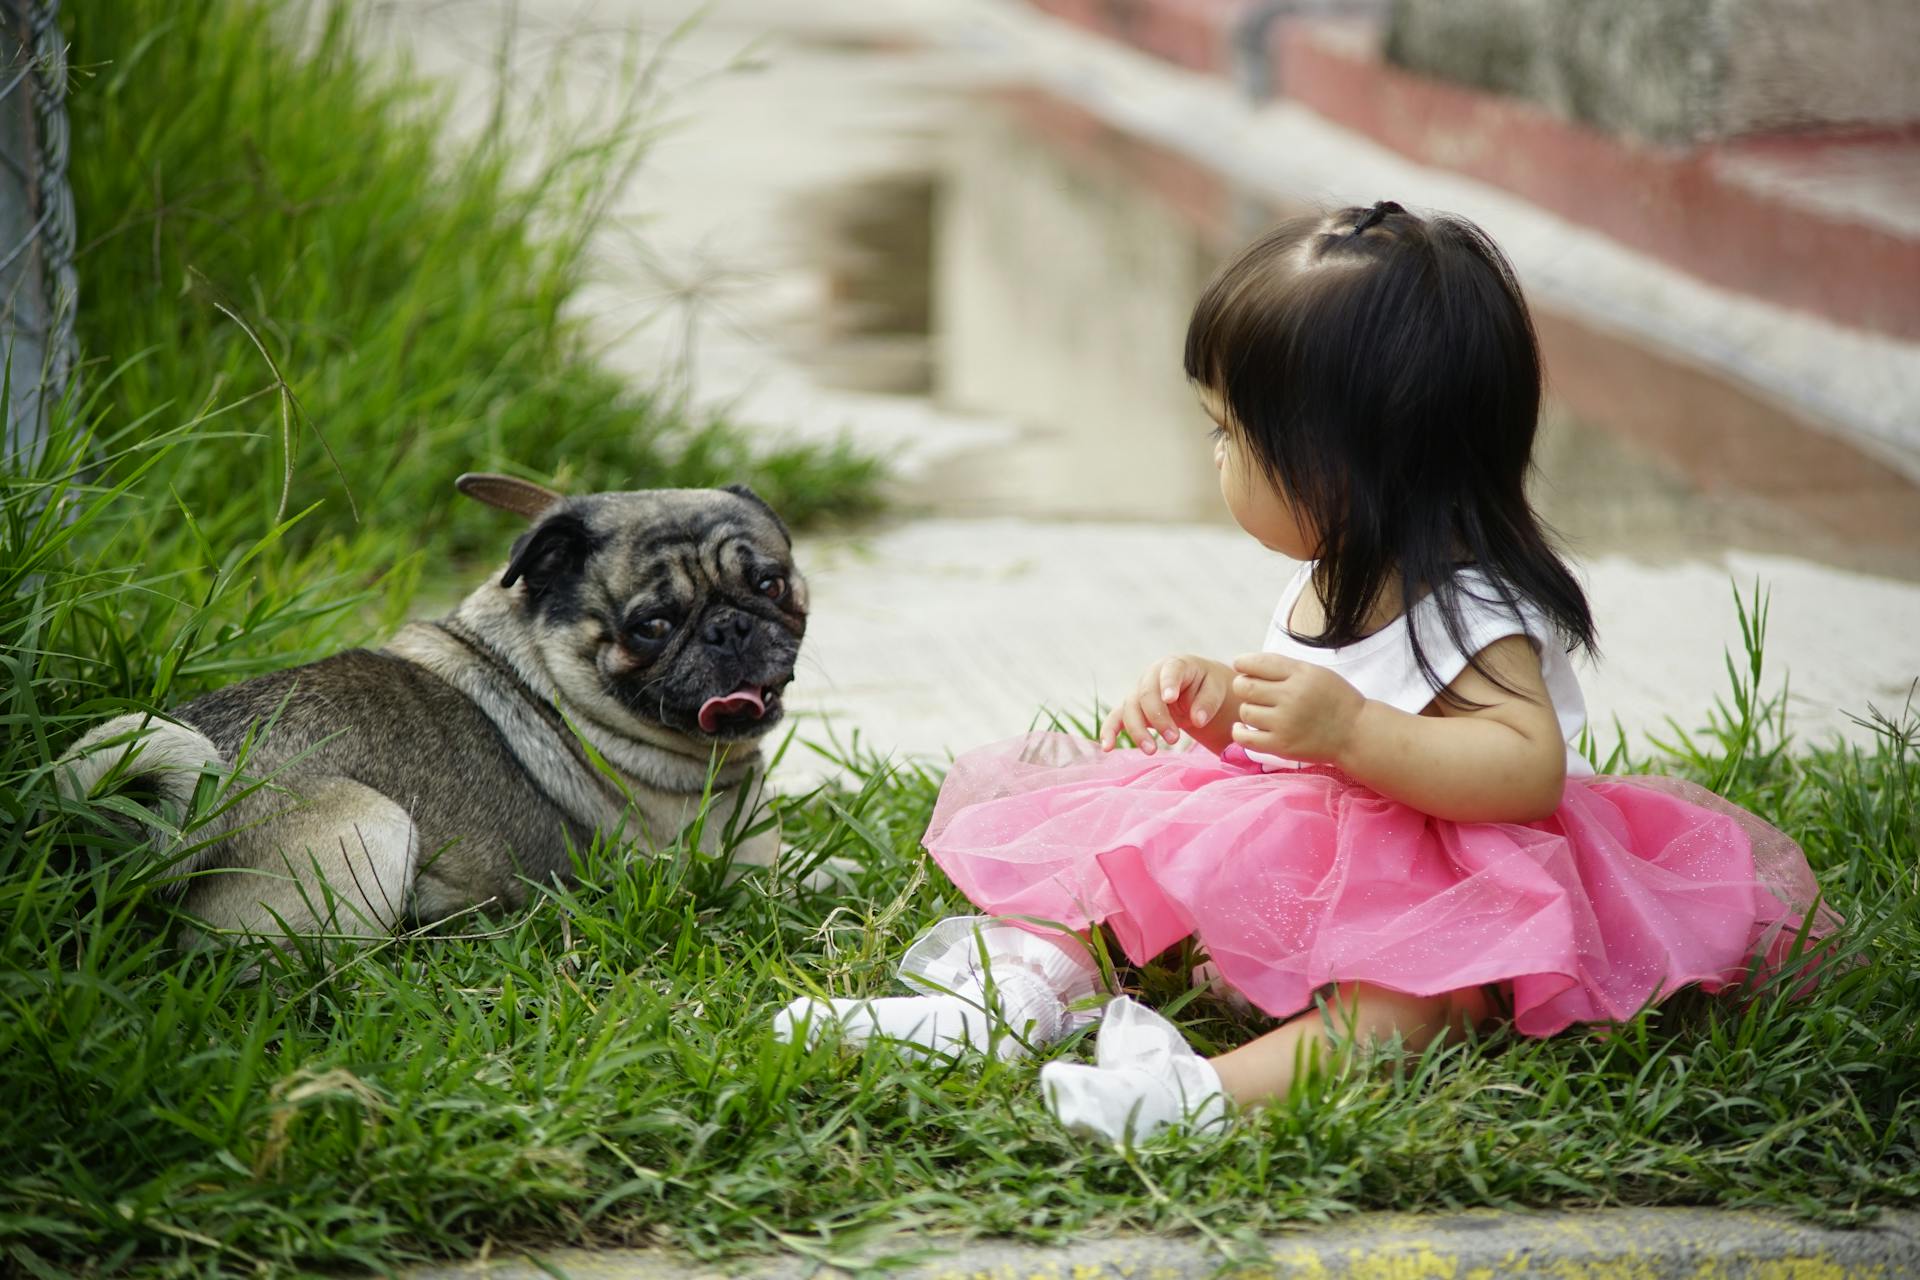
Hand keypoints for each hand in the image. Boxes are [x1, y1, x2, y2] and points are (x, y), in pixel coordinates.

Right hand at [1100, 655, 1234, 752]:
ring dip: (1138, 730)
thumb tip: (1197, 720)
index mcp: (1175, 665)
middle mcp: (1151, 676)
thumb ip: (1208, 702)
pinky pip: (1116, 718)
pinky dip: (1109, 732)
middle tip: (1174, 739)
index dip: (1168, 683)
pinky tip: (1107, 748)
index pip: (1170, 671)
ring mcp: (1138, 692)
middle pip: (1146, 694)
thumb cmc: (1206, 686)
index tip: (1170, 698)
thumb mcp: (1216, 688)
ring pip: (1130, 708)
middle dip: (1158, 717)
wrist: (1195, 687)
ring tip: (1152, 751)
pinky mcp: (1132, 709)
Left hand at [1229, 653, 1366, 764]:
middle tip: (1250, 690)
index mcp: (1301, 674)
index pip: (1257, 663)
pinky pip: (1245, 738)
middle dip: (1242, 685)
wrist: (1356, 733)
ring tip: (1260, 710)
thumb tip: (1246, 665)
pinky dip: (1239, 732)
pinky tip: (1244, 727)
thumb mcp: (1315, 672)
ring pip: (1245, 712)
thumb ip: (1284, 667)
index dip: (1242, 663)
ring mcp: (1285, 723)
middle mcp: (1291, 697)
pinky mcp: (1282, 746)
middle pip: (1245, 687)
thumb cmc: (1334, 699)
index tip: (1241, 666)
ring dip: (1248, 709)